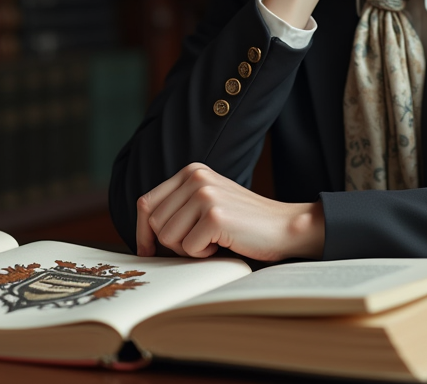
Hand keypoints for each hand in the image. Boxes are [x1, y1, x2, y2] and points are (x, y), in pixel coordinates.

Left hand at [136, 162, 324, 261]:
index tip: (148, 250)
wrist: (284, 227)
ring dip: (188, 248)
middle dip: (172, 243)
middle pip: (154, 222)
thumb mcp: (206, 203)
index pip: (146, 203)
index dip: (143, 231)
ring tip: (213, 239)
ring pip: (168, 237)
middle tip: (200, 242)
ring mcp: (205, 194)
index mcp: (190, 172)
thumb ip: (178, 208)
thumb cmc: (243, 223)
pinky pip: (189, 248)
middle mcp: (195, 178)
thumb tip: (143, 236)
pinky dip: (204, 254)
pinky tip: (223, 243)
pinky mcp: (215, 215)